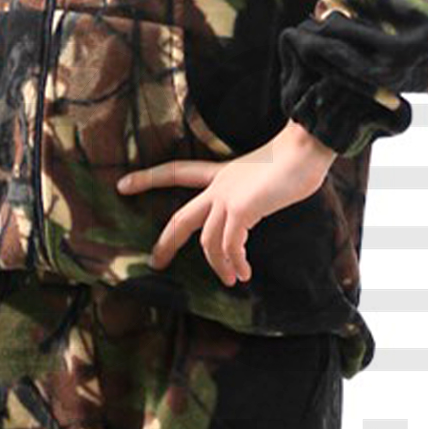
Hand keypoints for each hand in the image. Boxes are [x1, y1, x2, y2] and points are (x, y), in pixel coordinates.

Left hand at [115, 121, 337, 285]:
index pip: (176, 173)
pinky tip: (244, 272)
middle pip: (181, 218)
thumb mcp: (265, 178)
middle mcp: (218, 186)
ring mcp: (227, 197)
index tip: (123, 185)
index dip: (148, 178)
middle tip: (156, 263)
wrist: (305, 149)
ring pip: (208, 241)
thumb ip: (253, 195)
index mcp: (221, 175)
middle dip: (166, 242)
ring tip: (230, 279)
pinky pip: (230, 245)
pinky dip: (235, 262)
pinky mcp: (241, 210)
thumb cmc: (294, 160)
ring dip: (218, 264)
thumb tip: (254, 214)